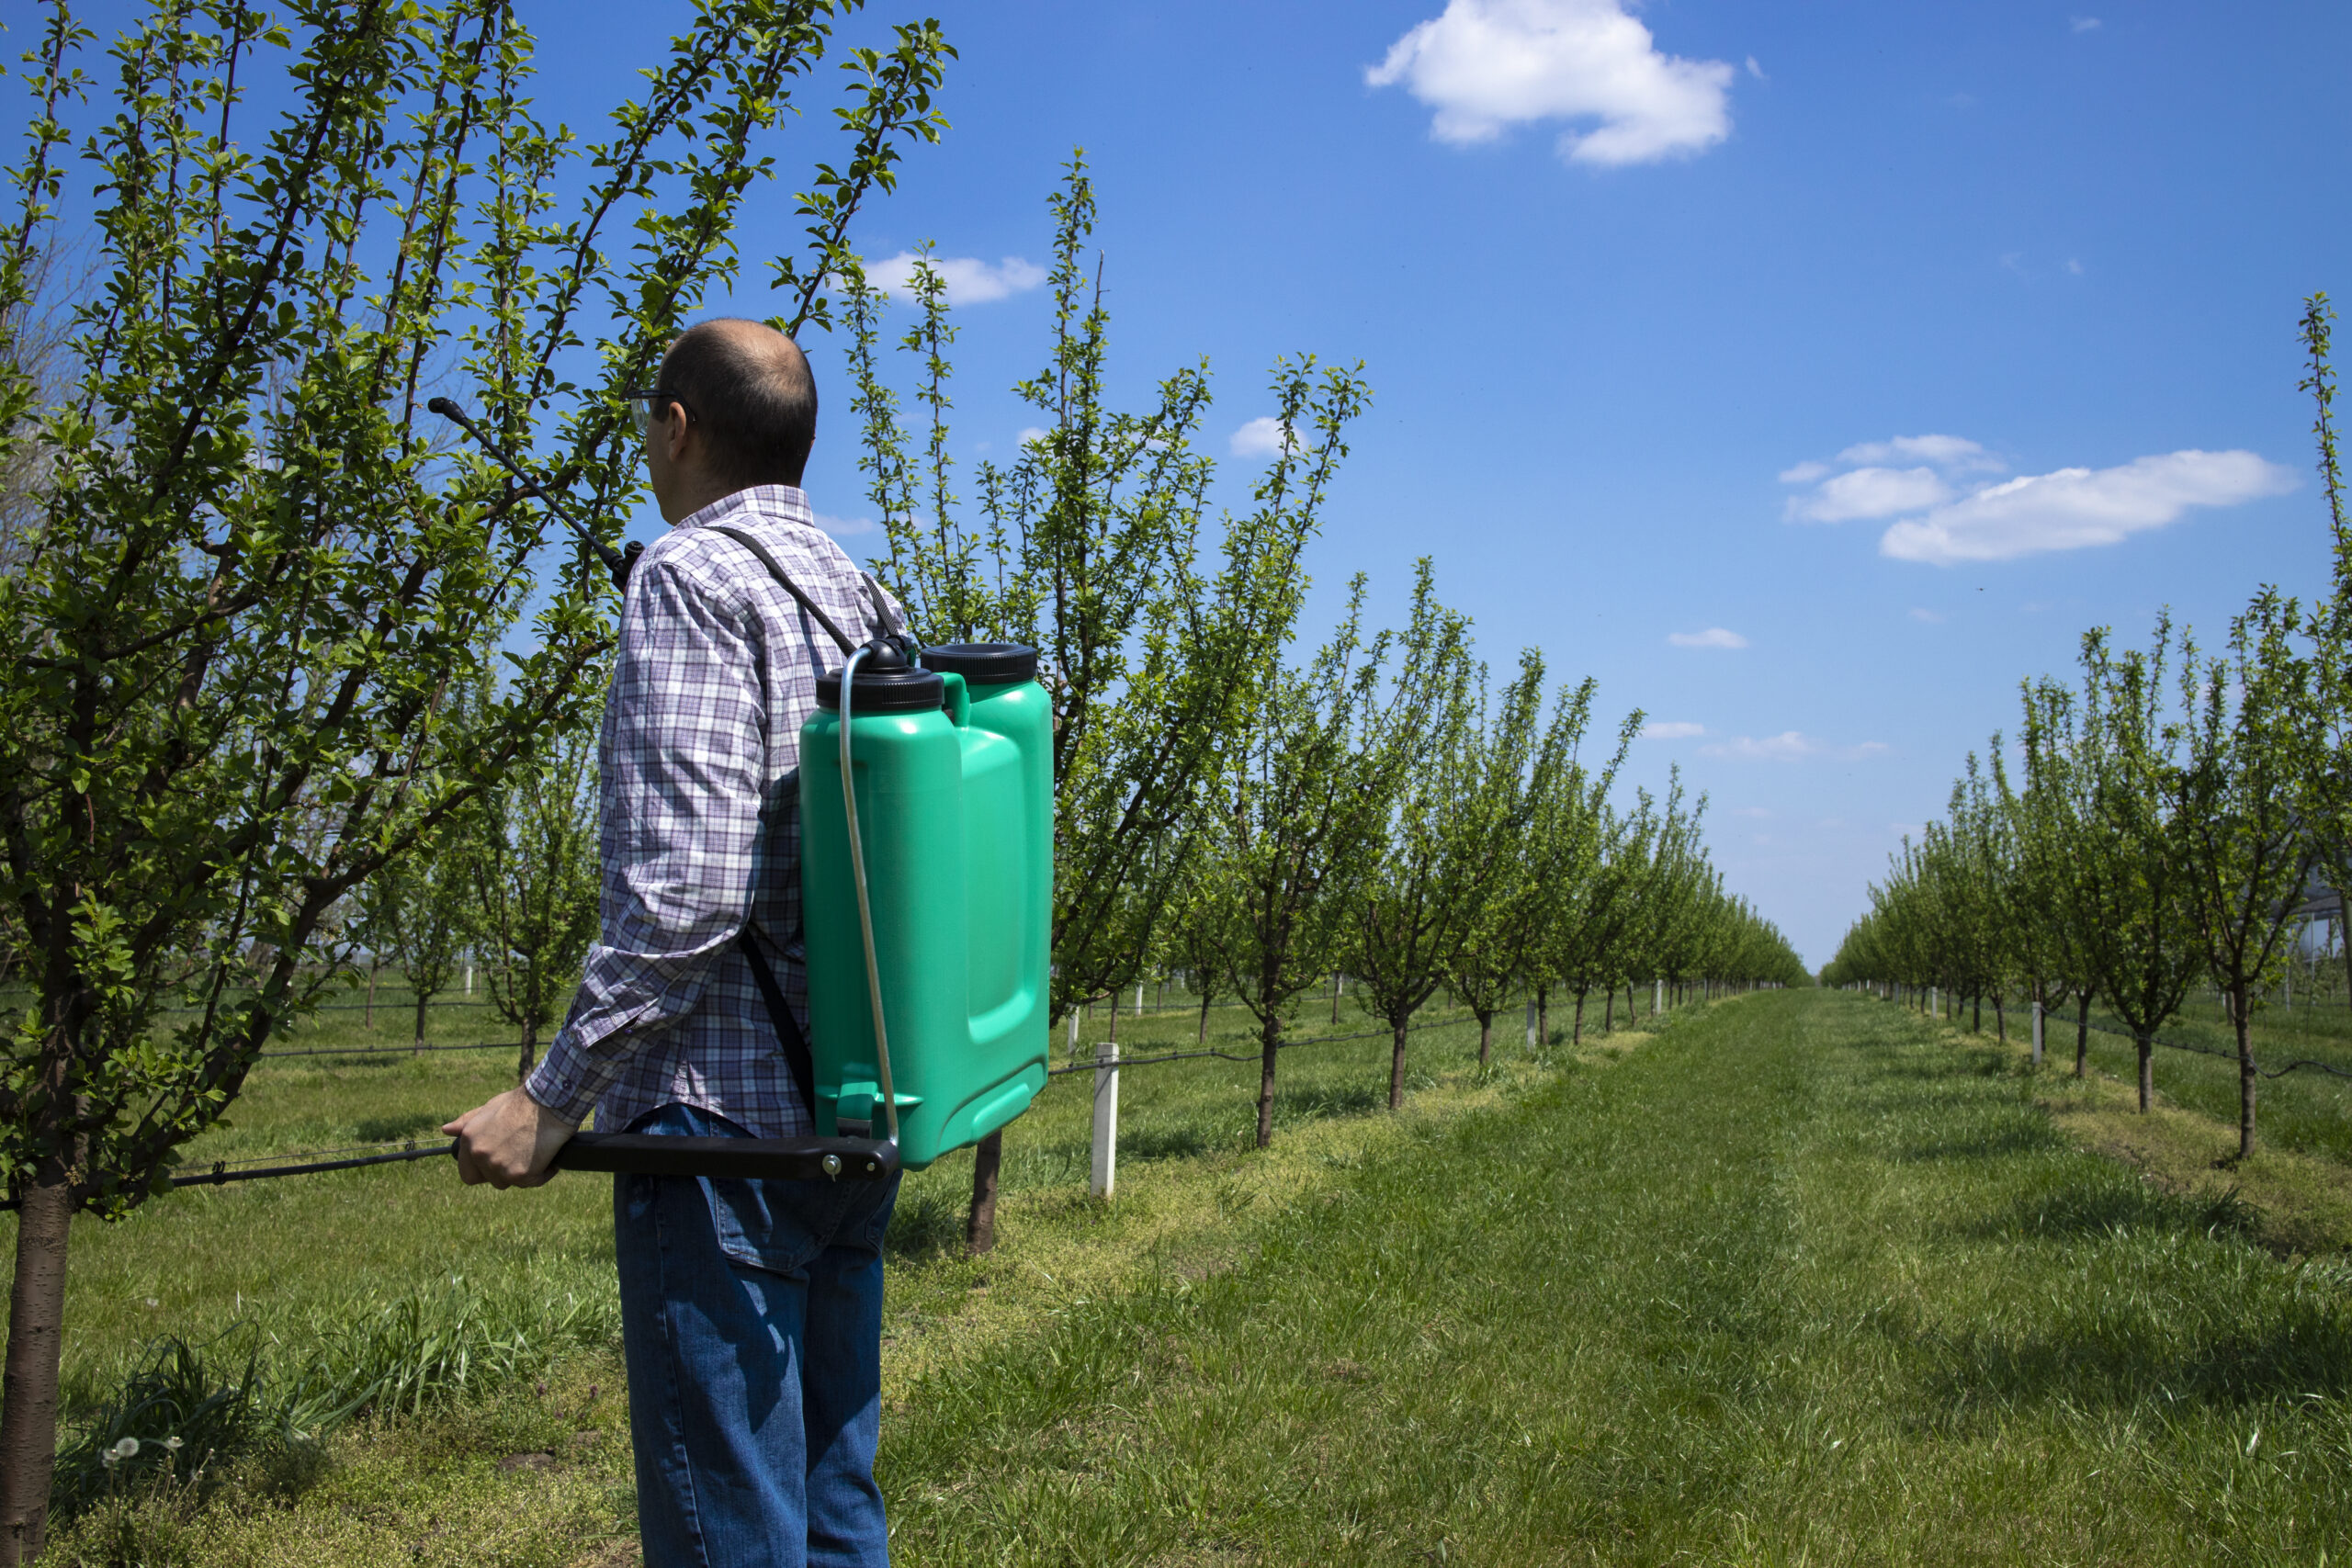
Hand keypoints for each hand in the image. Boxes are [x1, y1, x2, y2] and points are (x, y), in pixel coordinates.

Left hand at [443, 1087, 576, 1188]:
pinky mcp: (520, 1174)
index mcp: (470, 1140)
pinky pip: (533, 1182)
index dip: (483, 1171)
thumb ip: (467, 1122)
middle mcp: (480, 1155)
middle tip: (520, 1155)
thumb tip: (446, 1130)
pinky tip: (549, 1156)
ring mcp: (499, 1166)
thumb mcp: (490, 1108)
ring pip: (511, 1182)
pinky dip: (543, 1172)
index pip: (468, 1174)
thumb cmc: (522, 1102)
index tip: (498, 1163)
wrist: (550, 1102)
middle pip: (491, 1180)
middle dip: (504, 1172)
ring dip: (523, 1172)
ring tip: (534, 1151)